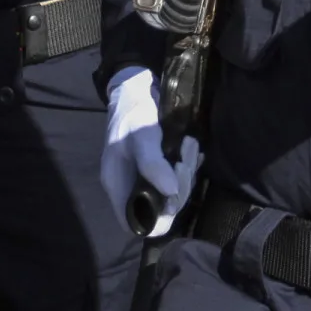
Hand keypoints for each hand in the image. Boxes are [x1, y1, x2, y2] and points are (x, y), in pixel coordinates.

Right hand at [100, 66, 200, 237]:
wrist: (136, 87)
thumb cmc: (133, 111)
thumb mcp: (141, 136)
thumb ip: (153, 165)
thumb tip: (172, 194)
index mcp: (118, 185)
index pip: (136, 223)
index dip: (157, 219)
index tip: (175, 197)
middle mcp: (129, 186)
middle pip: (159, 210)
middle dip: (179, 188)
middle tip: (186, 160)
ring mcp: (143, 177)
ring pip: (171, 194)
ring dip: (186, 174)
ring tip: (190, 146)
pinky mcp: (157, 166)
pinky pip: (175, 179)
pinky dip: (187, 168)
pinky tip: (193, 152)